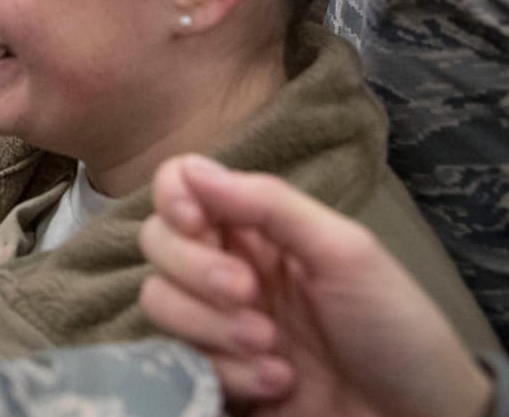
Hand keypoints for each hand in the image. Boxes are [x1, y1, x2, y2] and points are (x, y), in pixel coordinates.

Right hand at [138, 155, 491, 416]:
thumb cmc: (395, 328)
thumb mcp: (347, 253)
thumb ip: (270, 205)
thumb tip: (193, 169)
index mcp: (256, 228)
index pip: (180, 186)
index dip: (174, 198)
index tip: (198, 223)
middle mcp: (226, 266)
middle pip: (158, 241)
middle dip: (197, 271)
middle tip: (251, 295)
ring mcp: (216, 322)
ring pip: (159, 301)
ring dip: (212, 327)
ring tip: (272, 349)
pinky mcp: (213, 373)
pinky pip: (179, 360)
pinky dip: (228, 372)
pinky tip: (277, 383)